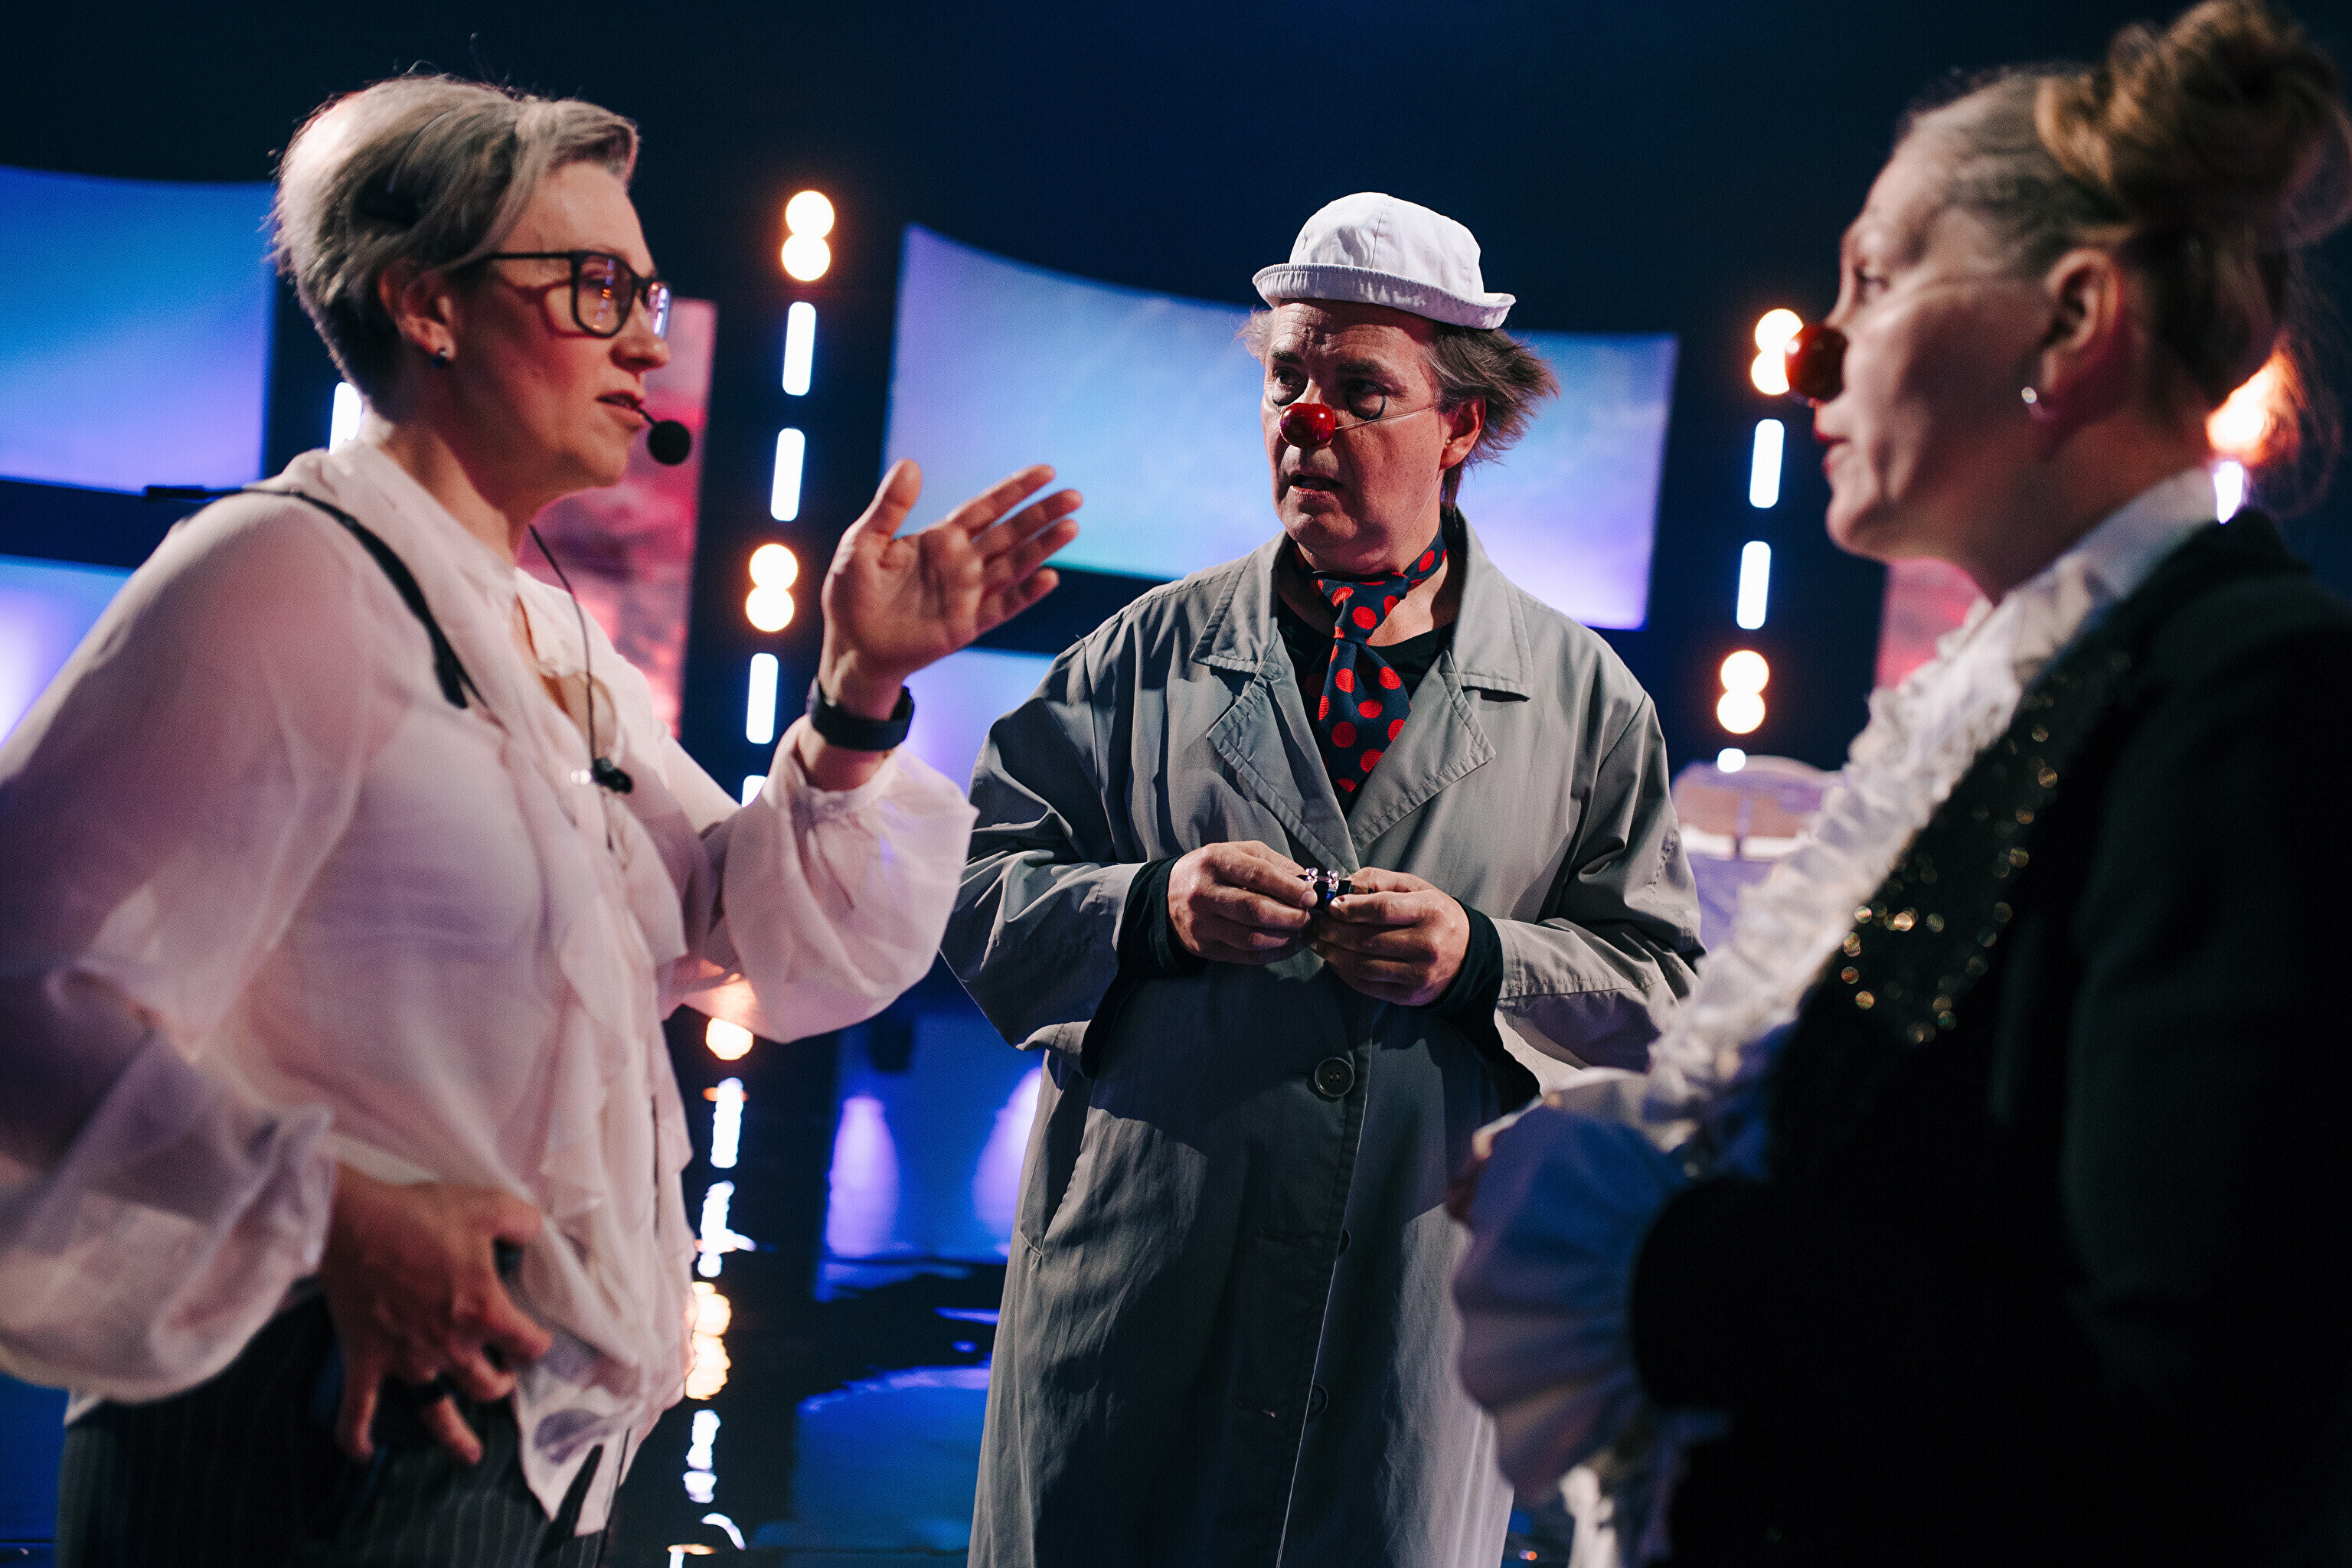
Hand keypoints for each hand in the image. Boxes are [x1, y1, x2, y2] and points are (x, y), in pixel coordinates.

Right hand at [318, 1165, 553, 1463]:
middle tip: (501, 1380)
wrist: (354, 1225)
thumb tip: (535, 1232)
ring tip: (470, 1454)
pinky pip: (359, 1410)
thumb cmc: (421, 1216)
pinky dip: (357, 1436)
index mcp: (485, 1313)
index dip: (538, 1344)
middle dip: (500, 1385)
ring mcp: (406, 1360)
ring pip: (437, 1412)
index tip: (535, 1341)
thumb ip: (523, 1222)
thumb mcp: (489, 1206)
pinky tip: (363, 1453)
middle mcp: (450, 1346)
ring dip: (455, 1435)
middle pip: (488, 1385)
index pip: (529, 1345)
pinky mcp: (366, 1360)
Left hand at [817, 460, 1080, 717]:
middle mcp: (961, 563)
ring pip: (1014, 565)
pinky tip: (1049, 577)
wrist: (850, 646)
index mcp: (939, 539)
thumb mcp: (863, 542)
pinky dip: (1026, 593)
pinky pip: (1003, 606)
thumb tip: (910, 465)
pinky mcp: (967, 624)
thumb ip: (889, 507)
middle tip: (1074, 496)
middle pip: (1010, 532)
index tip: (1046, 472)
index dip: (1015, 490)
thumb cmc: (851, 594)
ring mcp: (968, 594)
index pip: (986, 508)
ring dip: (1043, 547)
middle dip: (1041, 514)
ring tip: (1071, 527)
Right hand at [1168, 841, 1315, 963]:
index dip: (1290, 888)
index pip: (1258, 876)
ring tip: (1301, 932)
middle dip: (1291, 917)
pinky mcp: (1203, 946)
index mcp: (1214, 860)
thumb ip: (1273, 864)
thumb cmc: (1212, 870)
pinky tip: (1289, 946)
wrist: (1167, 894)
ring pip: (1252, 938)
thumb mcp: (1238, 853)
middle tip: (1308, 918)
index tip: (1311, 896)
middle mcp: (1203, 892)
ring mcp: (1201, 923)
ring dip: (1285, 938)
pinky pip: (1245, 956)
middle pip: (1256, 911)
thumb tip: (1308, 883)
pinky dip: (1274, 954)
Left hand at [1307, 866, 1468, 1006]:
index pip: (1382, 910)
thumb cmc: (1436, 916)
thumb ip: (1379, 881)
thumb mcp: (1417, 888)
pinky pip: (1367, 985)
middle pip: (1367, 939)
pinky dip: (1344, 972)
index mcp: (1430, 911)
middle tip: (1313, 924)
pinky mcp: (1409, 995)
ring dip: (1332, 953)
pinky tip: (1333, 960)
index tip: (1329, 906)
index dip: (1351, 908)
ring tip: (1317, 941)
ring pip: (1363, 965)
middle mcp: (1427, 945)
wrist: (1469, 958)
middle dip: (1332, 931)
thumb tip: (1342, 883)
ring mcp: (1418, 974)